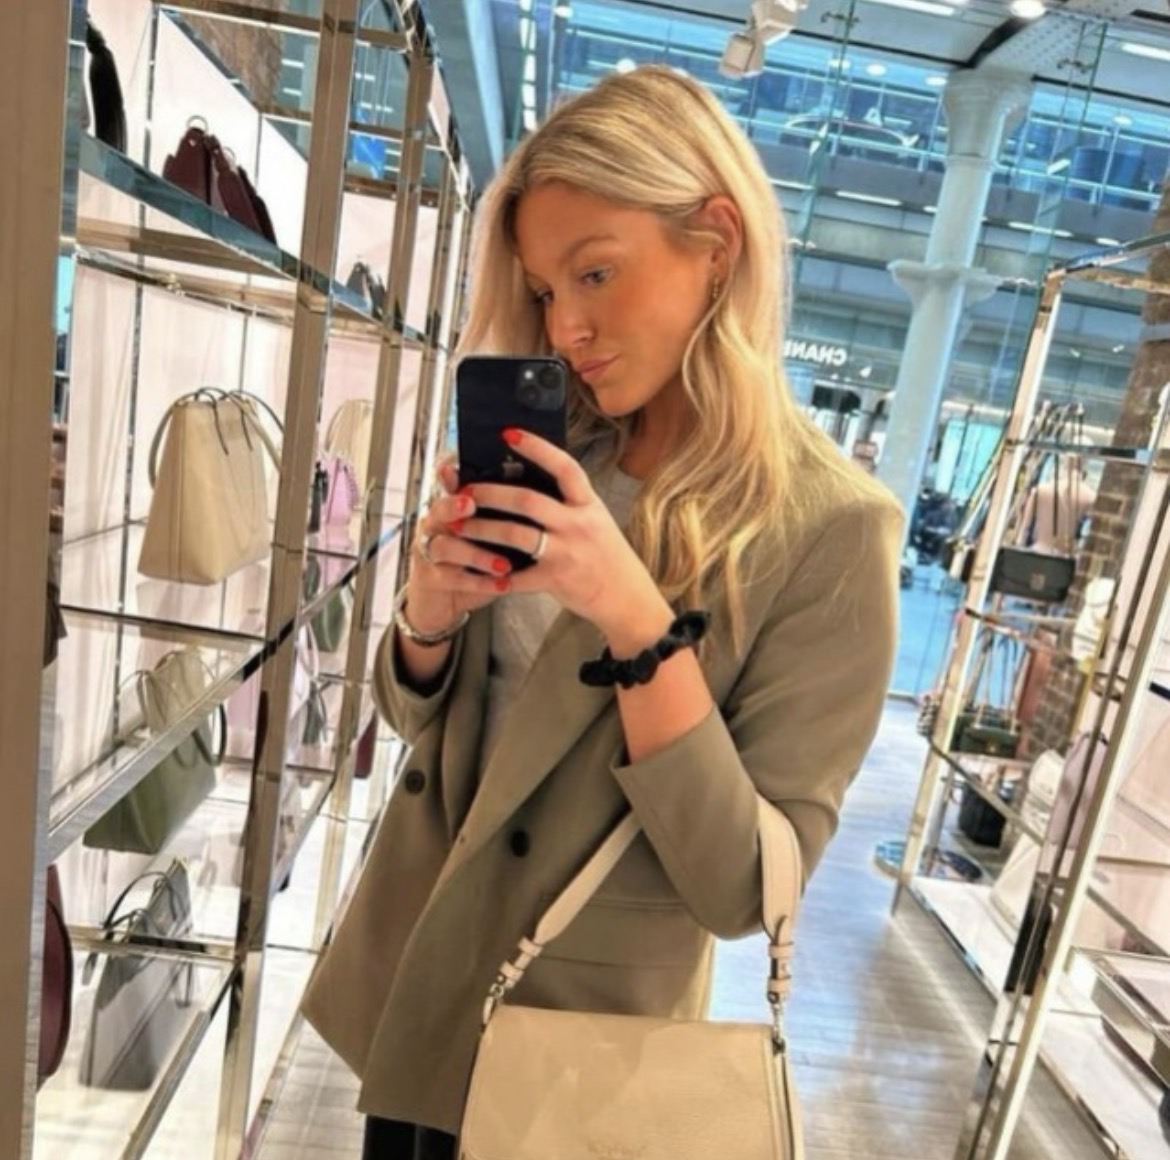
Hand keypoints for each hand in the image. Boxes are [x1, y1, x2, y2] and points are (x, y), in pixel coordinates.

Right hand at [403, 454, 514, 633]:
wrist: (443, 601)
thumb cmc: (472, 563)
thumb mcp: (489, 536)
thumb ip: (505, 517)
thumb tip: (541, 497)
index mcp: (452, 508)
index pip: (448, 484)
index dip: (451, 473)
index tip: (458, 466)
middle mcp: (437, 525)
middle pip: (439, 508)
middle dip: (454, 505)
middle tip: (470, 504)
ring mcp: (429, 551)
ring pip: (445, 546)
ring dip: (476, 553)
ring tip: (504, 563)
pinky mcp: (430, 578)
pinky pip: (452, 578)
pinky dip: (479, 581)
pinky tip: (502, 584)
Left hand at [452, 430, 672, 649]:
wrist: (627, 598)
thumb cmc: (608, 556)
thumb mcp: (596, 520)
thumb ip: (569, 503)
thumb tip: (530, 480)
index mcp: (588, 504)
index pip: (564, 467)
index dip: (537, 448)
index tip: (510, 434)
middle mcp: (578, 525)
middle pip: (527, 500)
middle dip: (490, 493)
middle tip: (465, 490)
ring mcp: (566, 553)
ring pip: (514, 534)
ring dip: (482, 529)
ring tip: (459, 526)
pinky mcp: (555, 580)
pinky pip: (516, 576)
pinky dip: (493, 575)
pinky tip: (475, 571)